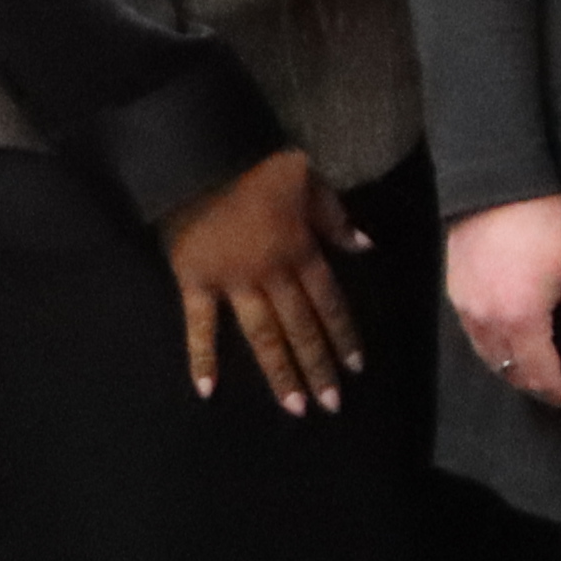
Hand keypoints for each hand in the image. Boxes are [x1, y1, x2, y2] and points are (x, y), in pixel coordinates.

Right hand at [163, 147, 367, 413]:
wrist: (202, 153)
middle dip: (318, 365)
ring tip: (294, 408)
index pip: (329, 302)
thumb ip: (336, 219)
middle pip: (300, 327)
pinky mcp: (194, 281)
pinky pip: (199, 325)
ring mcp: (232, 282)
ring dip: (279, 372)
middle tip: (332, 403)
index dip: (344, 335)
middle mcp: (271, 274)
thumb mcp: (311, 182)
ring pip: (262, 334)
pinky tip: (207, 391)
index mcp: (301, 251)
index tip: (357, 366)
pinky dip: (201, 357)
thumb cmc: (259, 164)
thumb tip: (366, 248)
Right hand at [442, 190, 560, 415]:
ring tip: (550, 375)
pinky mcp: (454, 298)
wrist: (495, 186)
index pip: (544, 377)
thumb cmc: (548, 224)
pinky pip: (478, 342)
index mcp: (521, 320)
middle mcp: (487, 324)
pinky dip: (500, 354)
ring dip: (521, 375)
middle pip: (515, 377)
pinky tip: (521, 348)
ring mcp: (465, 312)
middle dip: (545, 391)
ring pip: (492, 363)